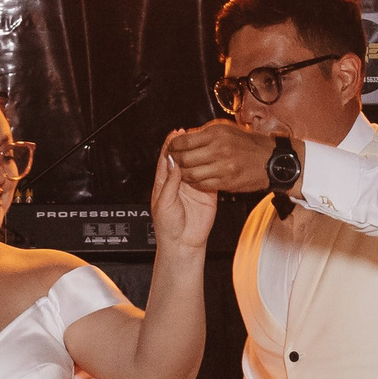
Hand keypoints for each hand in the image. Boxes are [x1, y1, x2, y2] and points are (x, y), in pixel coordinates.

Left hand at [149, 136, 215, 250]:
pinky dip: (211, 168)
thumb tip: (172, 161)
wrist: (183, 244)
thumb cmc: (168, 227)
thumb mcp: (164, 202)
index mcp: (164, 183)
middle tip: (191, 134)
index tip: (176, 134)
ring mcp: (193, 187)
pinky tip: (213, 159)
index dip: (171, 145)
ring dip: (199, 154)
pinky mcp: (207, 193)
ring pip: (196, 165)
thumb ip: (169, 181)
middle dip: (186, 146)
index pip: (167, 159)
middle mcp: (178, 183)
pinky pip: (210, 177)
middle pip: (183, 159)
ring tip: (203, 142)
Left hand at [169, 120, 280, 195]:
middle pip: (185, 158)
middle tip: (172, 160)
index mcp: (217, 134)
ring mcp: (223, 168)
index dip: (173, 145)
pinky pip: (203, 184)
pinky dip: (194, 182)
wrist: (271, 160)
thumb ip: (205, 134)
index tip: (170, 147)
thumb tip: (184, 137)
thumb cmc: (249, 144)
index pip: (184, 141)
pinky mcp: (227, 182)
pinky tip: (193, 179)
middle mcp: (219, 149)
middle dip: (174, 160)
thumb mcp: (227, 130)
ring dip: (182, 173)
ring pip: (191, 174)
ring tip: (180, 171)